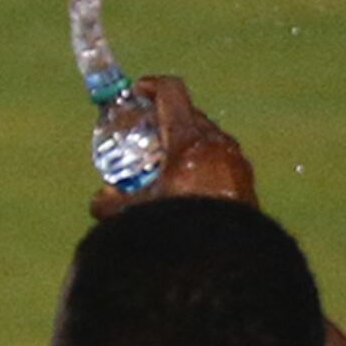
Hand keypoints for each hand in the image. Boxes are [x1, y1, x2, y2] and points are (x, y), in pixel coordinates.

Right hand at [90, 75, 258, 220]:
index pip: (171, 92)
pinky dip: (203, 164)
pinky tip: (191, 189)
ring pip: (206, 138)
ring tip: (168, 167)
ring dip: (185, 144)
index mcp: (188, 141)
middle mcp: (215, 143)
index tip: (137, 92)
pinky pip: (221, 160)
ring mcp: (235, 160)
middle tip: (146, 137)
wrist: (223, 260)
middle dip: (165, 120)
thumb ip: (110, 204)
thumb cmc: (180, 228)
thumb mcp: (136, 214)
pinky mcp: (246, 179)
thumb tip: (100, 200)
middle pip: (188, 114)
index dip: (151, 86)